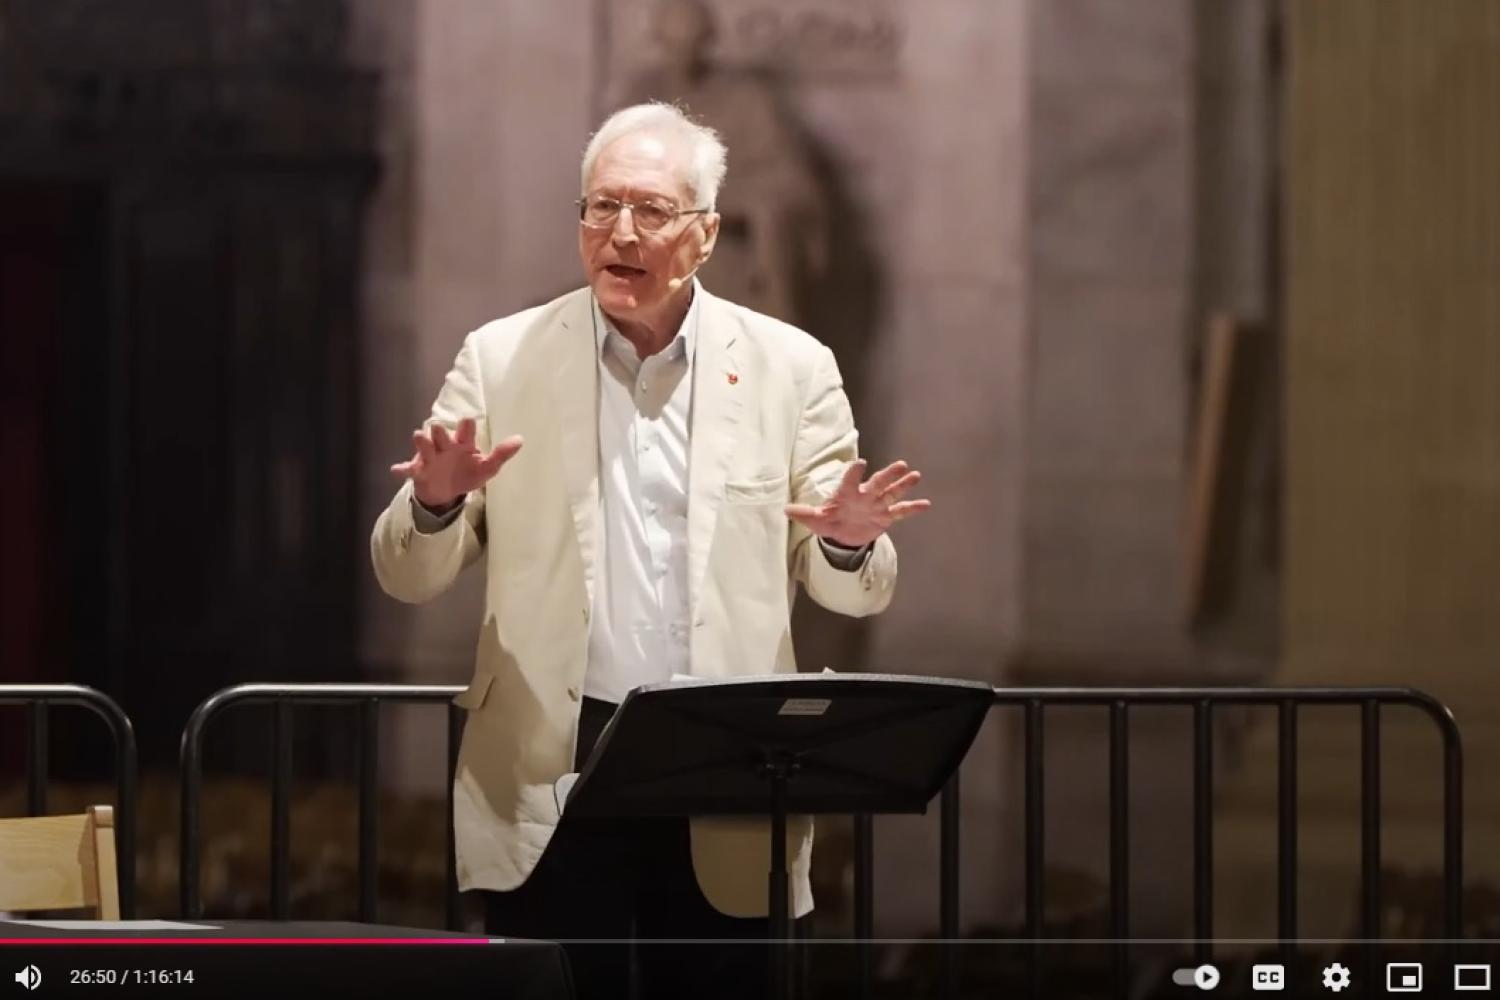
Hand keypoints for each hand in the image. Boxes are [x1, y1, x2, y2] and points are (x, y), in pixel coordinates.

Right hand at [390, 417, 522, 508]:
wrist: (447, 491)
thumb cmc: (468, 473)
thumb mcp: (487, 467)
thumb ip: (502, 454)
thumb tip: (520, 440)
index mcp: (463, 443)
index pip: (465, 430)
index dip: (466, 427)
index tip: (467, 422)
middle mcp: (445, 446)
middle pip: (441, 434)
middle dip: (440, 432)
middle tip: (439, 429)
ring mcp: (430, 458)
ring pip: (425, 447)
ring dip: (422, 442)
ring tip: (418, 436)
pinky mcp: (419, 472)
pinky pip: (409, 470)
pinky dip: (402, 469)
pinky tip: (396, 470)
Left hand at [784, 459, 930, 548]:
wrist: (842, 534)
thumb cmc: (829, 521)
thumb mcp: (815, 520)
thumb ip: (804, 514)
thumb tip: (785, 510)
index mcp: (846, 493)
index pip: (850, 480)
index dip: (854, 472)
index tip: (860, 463)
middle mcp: (864, 495)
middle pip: (877, 482)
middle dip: (888, 474)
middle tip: (901, 464)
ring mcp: (876, 505)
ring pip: (891, 493)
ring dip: (903, 485)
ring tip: (915, 475)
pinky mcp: (885, 517)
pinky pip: (900, 512)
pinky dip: (912, 508)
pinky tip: (926, 504)